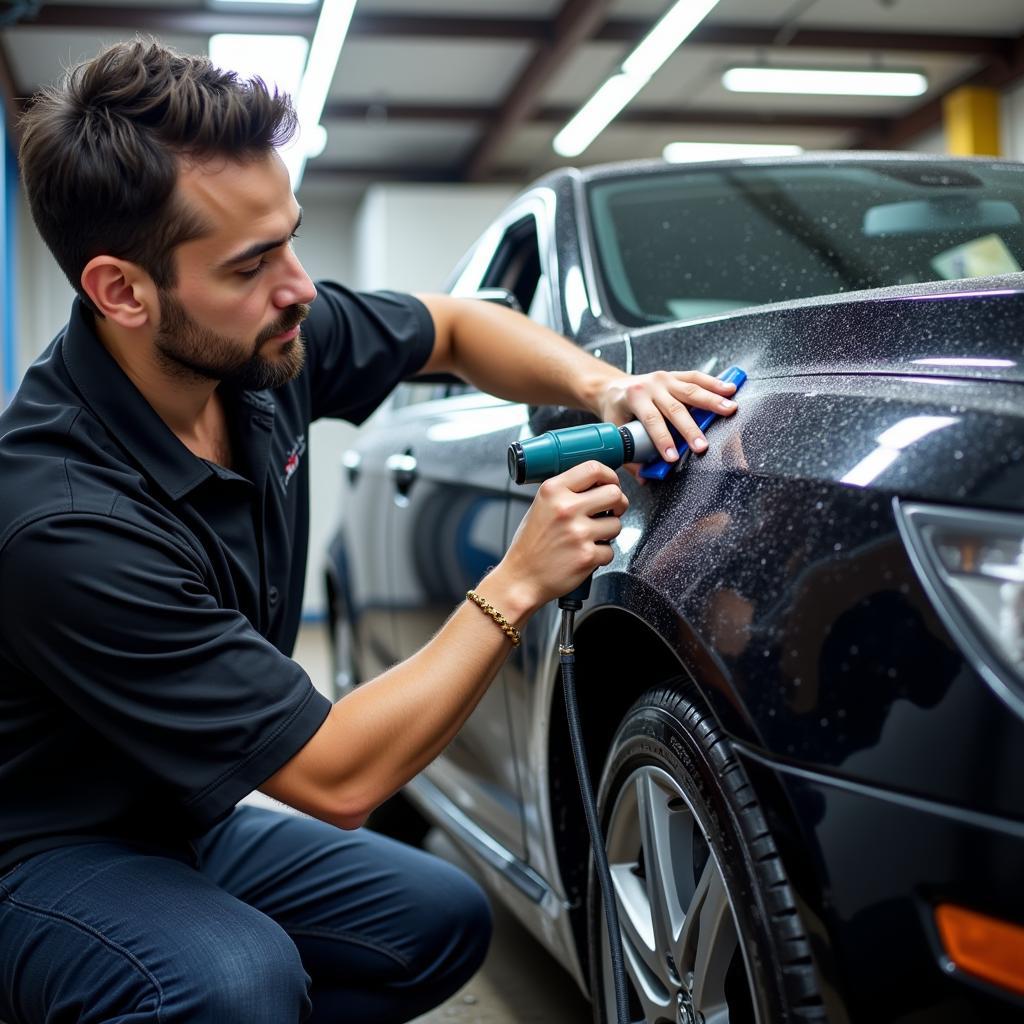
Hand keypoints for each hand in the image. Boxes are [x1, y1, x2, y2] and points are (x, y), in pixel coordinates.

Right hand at [487, 461, 627, 614]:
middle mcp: (566, 508)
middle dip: (618, 503)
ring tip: (590, 538)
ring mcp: (578, 532)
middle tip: (611, 511)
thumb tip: (598, 484)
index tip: (611, 483)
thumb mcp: (540, 506)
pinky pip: (610, 550)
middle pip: (614, 493)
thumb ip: (566, 492)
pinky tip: (584, 554)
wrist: (521, 578)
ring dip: (608, 532)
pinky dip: (601, 555)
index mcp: (553, 491)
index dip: (610, 475)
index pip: (593, 468)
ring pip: (616, 524)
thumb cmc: (530, 545)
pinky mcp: (587, 555)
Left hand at [597, 370, 738, 462]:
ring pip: (691, 389)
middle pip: (675, 408)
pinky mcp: (675, 375)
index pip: (651, 420)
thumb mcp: (615, 429)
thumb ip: (629, 455)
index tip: (672, 457)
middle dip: (690, 429)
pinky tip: (729, 388)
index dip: (662, 439)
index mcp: (634, 398)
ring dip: (712, 401)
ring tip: (730, 409)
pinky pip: (696, 377)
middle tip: (702, 446)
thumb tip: (643, 478)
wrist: (612, 387)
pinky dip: (714, 383)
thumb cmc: (615, 409)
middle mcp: (651, 386)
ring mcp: (665, 378)